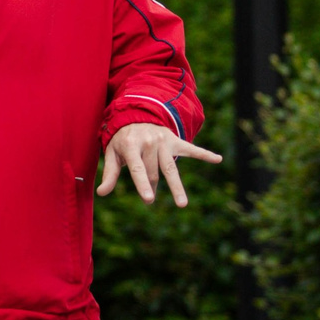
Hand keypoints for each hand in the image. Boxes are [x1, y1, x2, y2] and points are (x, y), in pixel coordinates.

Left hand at [97, 122, 222, 206]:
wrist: (137, 114)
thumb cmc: (122, 139)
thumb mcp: (112, 152)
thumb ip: (109, 173)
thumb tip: (101, 193)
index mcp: (131, 146)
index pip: (138, 169)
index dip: (143, 184)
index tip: (148, 199)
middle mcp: (149, 143)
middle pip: (154, 172)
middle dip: (151, 186)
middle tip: (148, 199)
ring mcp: (163, 141)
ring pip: (171, 167)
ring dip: (177, 187)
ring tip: (182, 204)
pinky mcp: (175, 140)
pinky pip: (191, 148)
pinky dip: (205, 154)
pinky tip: (218, 159)